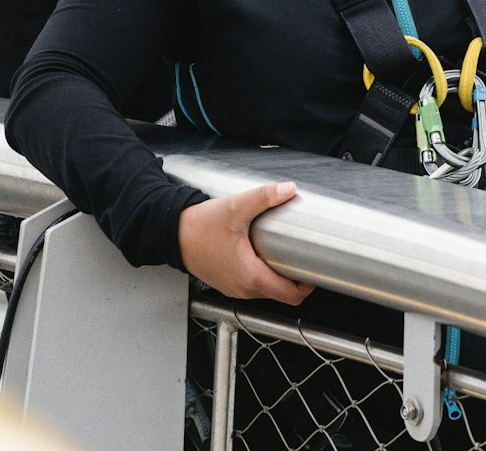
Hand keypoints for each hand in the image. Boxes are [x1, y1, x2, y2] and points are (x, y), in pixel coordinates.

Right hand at [178, 181, 313, 304]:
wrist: (170, 232)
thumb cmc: (198, 226)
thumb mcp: (235, 208)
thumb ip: (263, 197)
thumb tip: (288, 189)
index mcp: (250, 277)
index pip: (291, 295)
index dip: (308, 284)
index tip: (315, 267)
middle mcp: (243, 288)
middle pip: (281, 293)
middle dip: (295, 276)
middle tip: (303, 254)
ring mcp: (234, 287)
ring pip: (267, 289)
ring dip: (278, 274)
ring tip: (284, 252)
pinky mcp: (227, 281)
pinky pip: (252, 284)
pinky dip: (262, 273)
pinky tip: (261, 253)